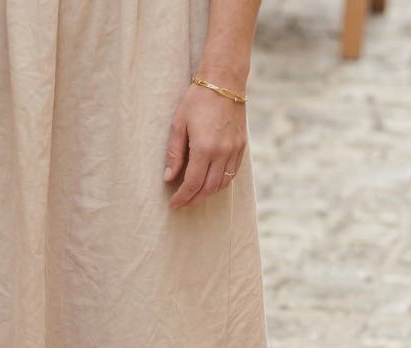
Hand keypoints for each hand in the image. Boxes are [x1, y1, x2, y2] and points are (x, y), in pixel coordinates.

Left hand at [164, 82, 246, 208]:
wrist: (224, 81)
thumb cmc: (197, 99)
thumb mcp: (178, 124)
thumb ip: (174, 154)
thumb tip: (168, 177)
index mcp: (204, 148)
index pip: (192, 184)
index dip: (182, 197)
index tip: (173, 204)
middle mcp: (222, 153)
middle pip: (208, 188)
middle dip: (194, 199)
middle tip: (183, 203)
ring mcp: (234, 150)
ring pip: (222, 184)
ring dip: (208, 193)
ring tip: (195, 195)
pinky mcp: (241, 146)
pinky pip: (232, 173)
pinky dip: (221, 182)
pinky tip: (211, 182)